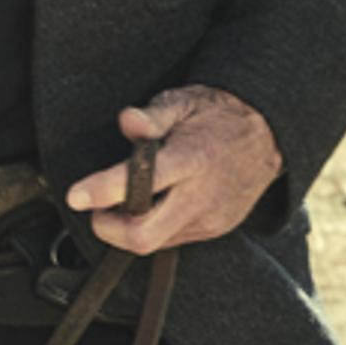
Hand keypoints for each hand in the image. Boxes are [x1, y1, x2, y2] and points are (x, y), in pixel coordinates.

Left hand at [62, 85, 280, 254]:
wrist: (270, 135)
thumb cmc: (219, 116)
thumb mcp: (184, 102)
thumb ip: (152, 115)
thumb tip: (127, 120)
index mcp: (191, 159)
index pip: (141, 183)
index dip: (102, 192)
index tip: (75, 196)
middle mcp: (201, 197)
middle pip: (142, 236)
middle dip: (109, 228)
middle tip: (97, 208)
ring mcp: (210, 219)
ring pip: (154, 243)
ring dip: (130, 228)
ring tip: (129, 199)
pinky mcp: (215, 230)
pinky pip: (172, 239)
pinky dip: (154, 226)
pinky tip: (155, 204)